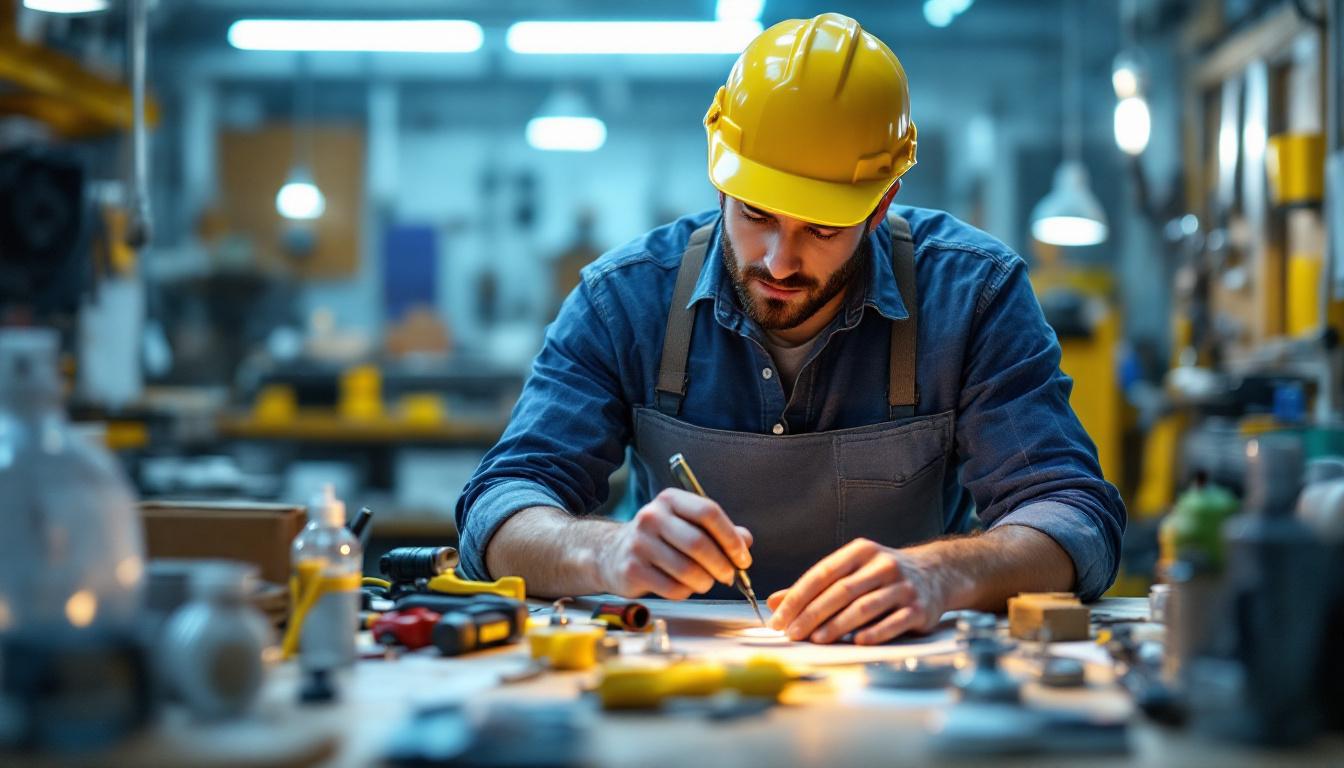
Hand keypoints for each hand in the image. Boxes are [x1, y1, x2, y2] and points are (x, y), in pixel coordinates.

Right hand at [599, 488, 752, 599]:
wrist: (612, 553)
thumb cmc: (660, 539)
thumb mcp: (687, 525)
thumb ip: (718, 531)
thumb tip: (745, 541)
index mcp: (670, 500)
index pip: (708, 512)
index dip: (731, 538)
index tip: (743, 557)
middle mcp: (652, 517)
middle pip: (699, 543)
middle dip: (722, 565)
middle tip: (729, 576)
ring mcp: (639, 543)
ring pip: (688, 570)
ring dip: (705, 582)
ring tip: (705, 582)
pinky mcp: (632, 569)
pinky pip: (672, 588)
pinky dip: (686, 592)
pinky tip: (684, 586)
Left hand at [765, 538, 948, 643]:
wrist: (937, 574)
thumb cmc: (882, 576)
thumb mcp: (851, 571)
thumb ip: (814, 587)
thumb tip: (774, 602)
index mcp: (861, 551)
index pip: (822, 573)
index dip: (797, 596)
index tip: (779, 618)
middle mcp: (883, 565)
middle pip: (840, 591)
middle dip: (812, 614)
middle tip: (792, 633)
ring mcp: (903, 586)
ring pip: (864, 607)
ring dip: (837, 625)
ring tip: (816, 639)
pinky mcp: (920, 608)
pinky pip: (893, 622)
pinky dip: (874, 632)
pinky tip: (856, 642)